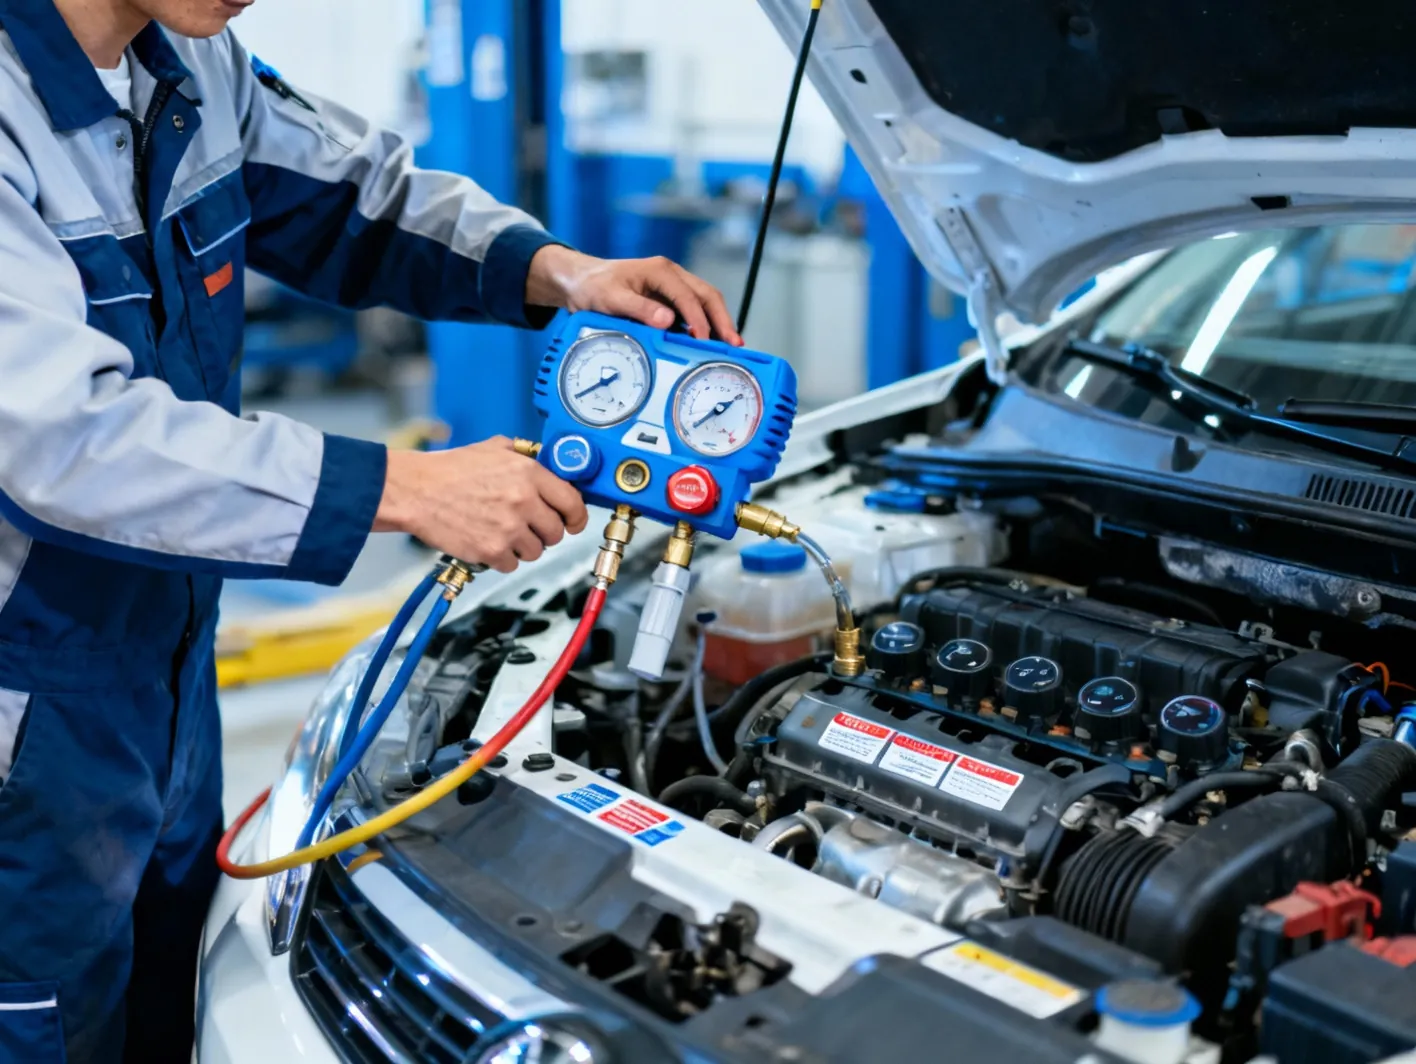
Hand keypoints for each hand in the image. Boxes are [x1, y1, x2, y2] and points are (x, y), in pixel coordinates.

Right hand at [374, 437, 588, 572]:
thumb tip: (551, 465)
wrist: (416, 491)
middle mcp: (523, 501)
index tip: (573, 522)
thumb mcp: (495, 448)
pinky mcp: (491, 550)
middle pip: (556, 532)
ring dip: (524, 546)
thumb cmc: (450, 469)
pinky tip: (488, 541)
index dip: (576, 516)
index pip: (573, 502)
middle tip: (527, 526)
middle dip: (545, 532)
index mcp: (529, 473)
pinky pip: (512, 564)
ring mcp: (508, 528)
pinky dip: (502, 558)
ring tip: (502, 532)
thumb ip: (526, 456)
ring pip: (536, 551)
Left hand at [526, 245, 742, 345]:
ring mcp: (672, 287)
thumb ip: (639, 309)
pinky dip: (704, 326)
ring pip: (705, 302)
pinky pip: (693, 311)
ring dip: (718, 323)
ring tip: (730, 346)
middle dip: (722, 320)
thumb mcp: (611, 299)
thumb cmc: (594, 286)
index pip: (689, 296)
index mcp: (660, 271)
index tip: (705, 341)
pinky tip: (710, 343)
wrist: (580, 281)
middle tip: (735, 344)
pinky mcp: (669, 299)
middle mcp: (671, 275)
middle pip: (708, 296)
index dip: (700, 320)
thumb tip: (668, 320)